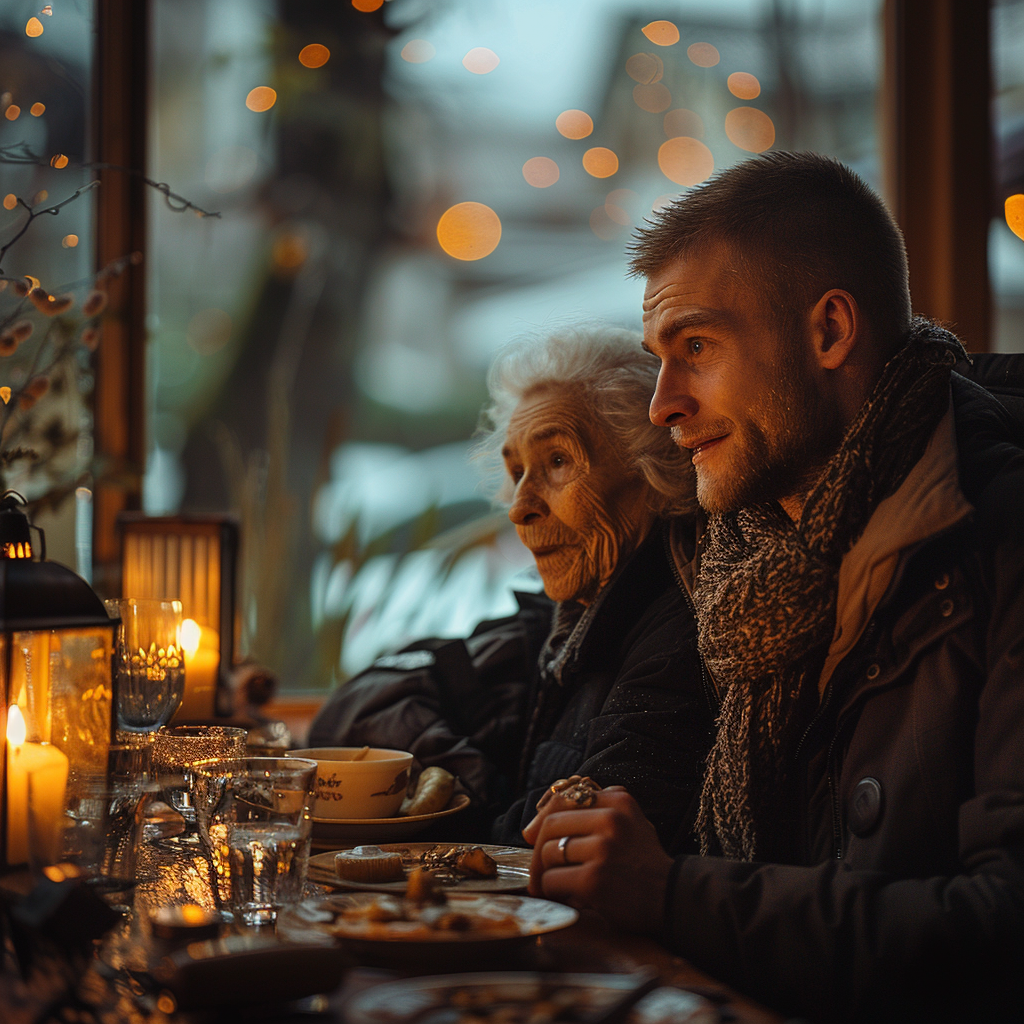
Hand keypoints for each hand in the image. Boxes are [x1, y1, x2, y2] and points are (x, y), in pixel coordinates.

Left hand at [524, 786, 673, 933]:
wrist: (672, 898)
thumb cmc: (643, 863)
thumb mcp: (629, 822)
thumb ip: (595, 810)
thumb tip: (534, 825)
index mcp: (618, 801)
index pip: (563, 799)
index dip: (541, 819)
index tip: (532, 836)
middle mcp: (611, 819)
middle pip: (550, 826)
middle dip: (538, 851)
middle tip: (539, 872)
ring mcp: (603, 849)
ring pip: (548, 853)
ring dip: (546, 875)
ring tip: (559, 887)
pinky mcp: (594, 879)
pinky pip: (553, 880)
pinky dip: (554, 892)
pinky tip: (568, 899)